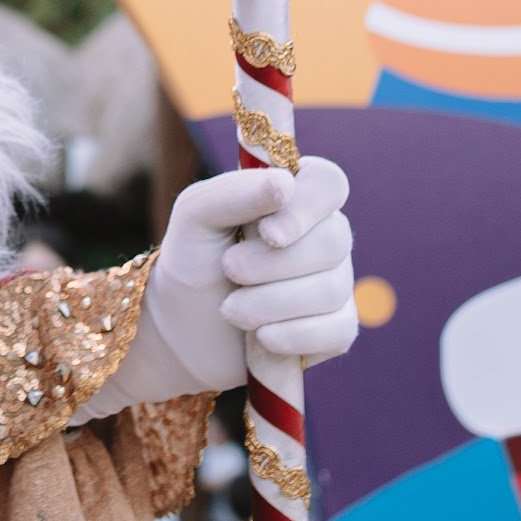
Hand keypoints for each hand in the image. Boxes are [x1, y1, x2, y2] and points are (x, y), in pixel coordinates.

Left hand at [83, 158, 356, 414]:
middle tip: (229, 270)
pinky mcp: (336, 329)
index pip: (328, 184)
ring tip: (230, 309)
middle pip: (333, 241)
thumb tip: (286, 183)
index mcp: (295, 198)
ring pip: (330, 289)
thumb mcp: (195, 218)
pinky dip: (292, 336)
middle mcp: (323, 236)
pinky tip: (262, 337)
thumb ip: (233, 193)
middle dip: (272, 264)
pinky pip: (337, 331)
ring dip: (269, 303)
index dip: (305, 208)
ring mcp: (335, 281)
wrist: (183, 328)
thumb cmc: (193, 261)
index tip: (268, 233)